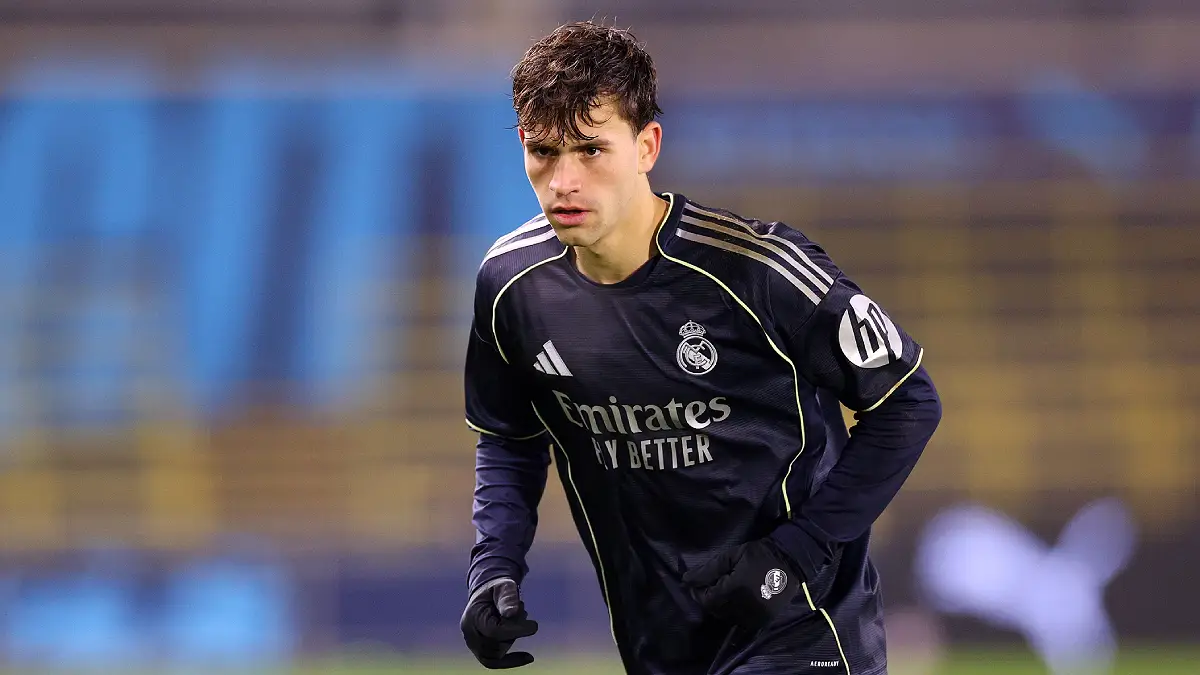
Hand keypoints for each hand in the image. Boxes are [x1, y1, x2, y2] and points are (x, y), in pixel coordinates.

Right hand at [460, 578, 538, 668]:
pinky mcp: (482, 651)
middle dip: (514, 631)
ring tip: (518, 617)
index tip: (534, 626)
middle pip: (496, 645)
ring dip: (513, 638)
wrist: (489, 595)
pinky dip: (512, 660)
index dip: (515, 630)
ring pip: (498, 654)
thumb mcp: (504, 586)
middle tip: (521, 612)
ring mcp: (474, 644)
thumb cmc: (497, 588)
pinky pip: (495, 662)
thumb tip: (511, 613)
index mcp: (472, 616)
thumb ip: (507, 597)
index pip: (493, 632)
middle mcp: (470, 634)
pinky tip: (529, 657)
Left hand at [683, 539, 799, 631]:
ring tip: (723, 593)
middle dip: (708, 599)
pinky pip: (743, 622)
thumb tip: (686, 579)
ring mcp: (755, 615)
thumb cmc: (758, 554)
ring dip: (721, 607)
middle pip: (715, 610)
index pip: (706, 600)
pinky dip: (736, 613)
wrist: (790, 560)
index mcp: (735, 589)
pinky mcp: (764, 619)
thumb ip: (708, 570)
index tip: (695, 584)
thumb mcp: (731, 556)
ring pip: (728, 618)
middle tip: (708, 587)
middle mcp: (744, 606)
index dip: (697, 593)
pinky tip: (736, 600)